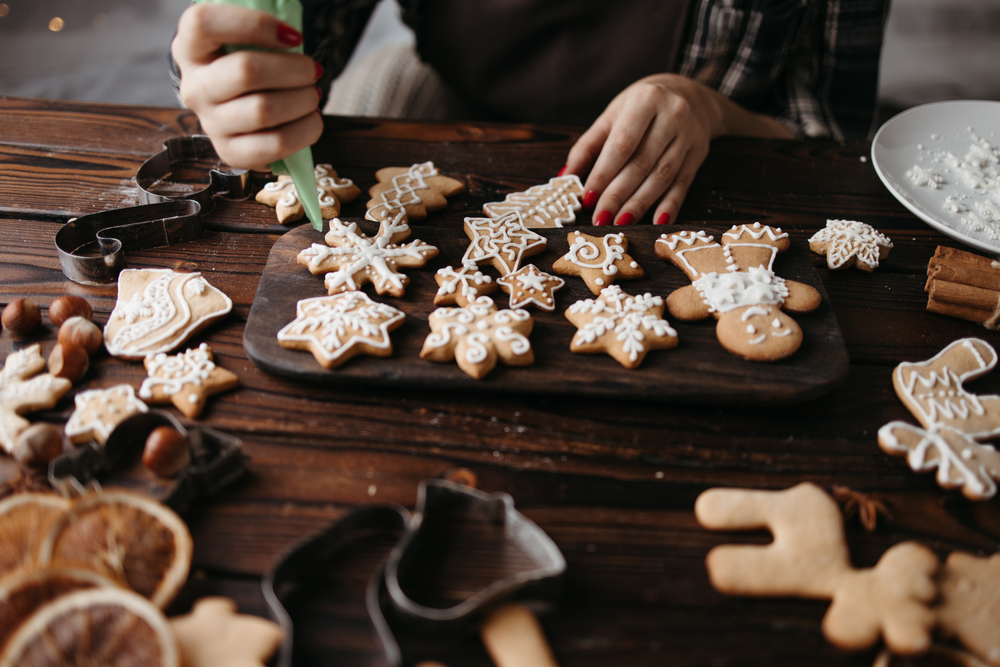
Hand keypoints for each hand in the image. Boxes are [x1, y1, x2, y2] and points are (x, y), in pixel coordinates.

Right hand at [171, 4, 322, 169]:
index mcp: (190, 46)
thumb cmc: (250, 61)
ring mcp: (210, 123)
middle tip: (313, 69)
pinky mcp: (230, 152)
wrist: (242, 104)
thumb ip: (261, 25)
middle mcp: (193, 86)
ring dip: (303, 100)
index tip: (293, 36)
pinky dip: (305, 130)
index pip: (204, 23)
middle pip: (245, 71)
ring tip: (313, 94)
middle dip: (294, 69)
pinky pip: (274, 145)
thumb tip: (291, 32)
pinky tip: (311, 118)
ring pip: (264, 110)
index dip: (254, 24)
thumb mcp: (247, 36)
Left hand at [564, 74, 791, 224]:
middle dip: (619, 195)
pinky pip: (683, 183)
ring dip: (640, 204)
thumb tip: (566, 177)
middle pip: (642, 163)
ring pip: (662, 176)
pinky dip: (671, 205)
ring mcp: (689, 136)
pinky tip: (658, 221)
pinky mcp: (699, 153)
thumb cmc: (641, 107)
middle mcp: (672, 116)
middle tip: (600, 218)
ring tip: (620, 222)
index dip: (604, 173)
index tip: (587, 198)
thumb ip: (588, 146)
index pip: (622, 144)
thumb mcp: (612, 115)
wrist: (690, 93)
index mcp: (645, 100)